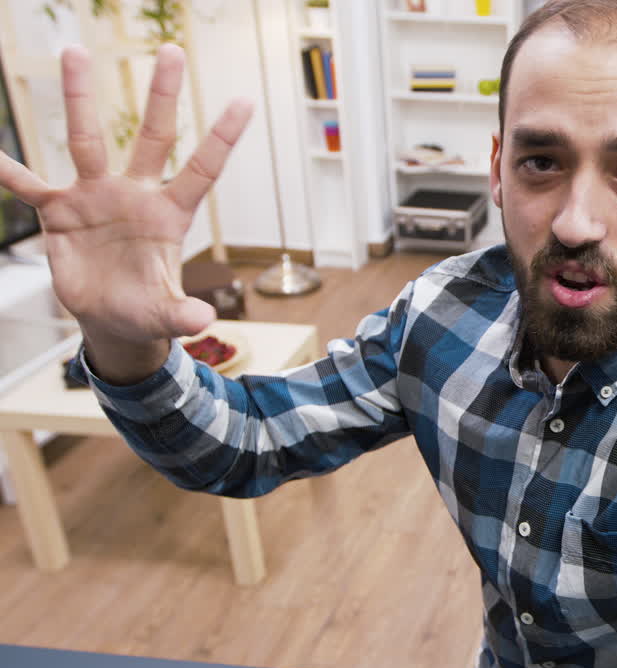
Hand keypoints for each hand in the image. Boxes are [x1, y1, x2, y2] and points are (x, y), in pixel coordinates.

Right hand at [0, 44, 252, 381]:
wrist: (112, 318)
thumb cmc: (146, 311)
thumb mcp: (165, 315)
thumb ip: (181, 314)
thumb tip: (201, 322)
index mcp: (169, 215)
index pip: (201, 169)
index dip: (222, 138)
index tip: (245, 101)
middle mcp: (134, 195)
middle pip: (152, 136)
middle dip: (160, 95)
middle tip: (170, 49)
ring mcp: (95, 198)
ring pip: (86, 140)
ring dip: (80, 98)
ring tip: (76, 51)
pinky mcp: (59, 213)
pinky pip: (27, 187)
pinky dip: (8, 170)